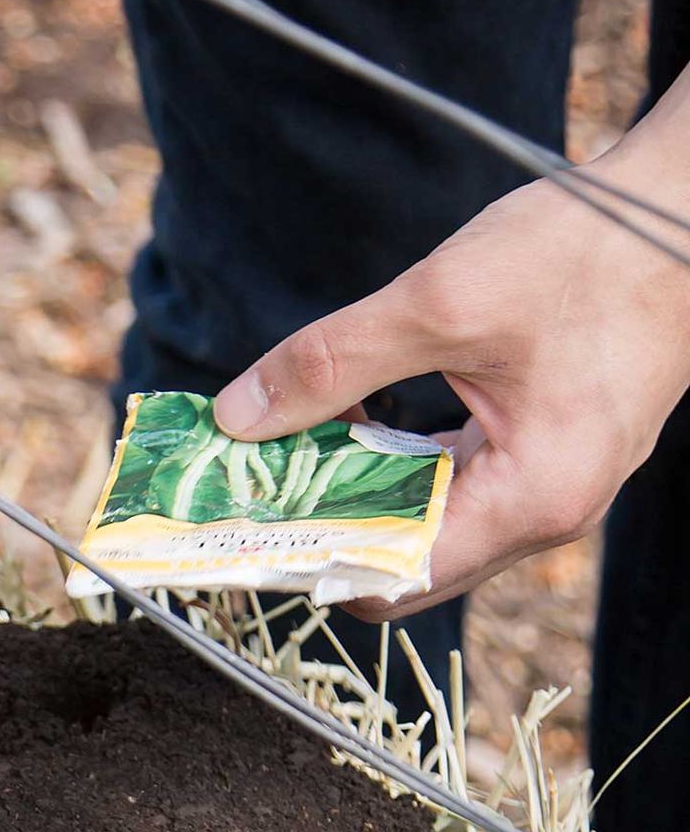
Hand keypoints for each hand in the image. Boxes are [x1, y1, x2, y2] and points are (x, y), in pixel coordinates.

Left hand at [211, 145, 689, 616]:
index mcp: (530, 501)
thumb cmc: (592, 249)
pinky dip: (404, 460)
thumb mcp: (440, 301)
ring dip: (361, 489)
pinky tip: (363, 410)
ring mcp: (558, 488)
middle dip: (328, 524)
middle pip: (405, 561)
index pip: (391, 582)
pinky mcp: (555, 453)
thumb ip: (332, 363)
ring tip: (301, 436)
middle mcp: (550, 515)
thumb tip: (240, 415)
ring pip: (429, 523)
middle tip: (257, 477)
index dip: (309, 559)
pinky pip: (461, 485)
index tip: (246, 523)